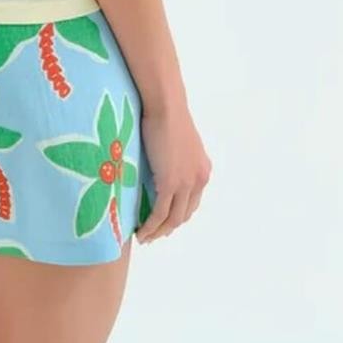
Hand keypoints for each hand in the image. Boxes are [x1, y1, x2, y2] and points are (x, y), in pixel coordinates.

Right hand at [135, 104, 211, 244]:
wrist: (165, 105)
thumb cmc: (165, 114)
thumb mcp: (175, 141)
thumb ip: (173, 158)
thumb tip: (159, 165)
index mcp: (202, 170)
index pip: (191, 202)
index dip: (178, 215)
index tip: (163, 223)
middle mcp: (199, 179)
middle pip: (184, 214)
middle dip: (168, 228)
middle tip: (152, 235)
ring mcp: (186, 183)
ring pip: (173, 218)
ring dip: (158, 231)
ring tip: (144, 237)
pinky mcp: (171, 183)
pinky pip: (160, 213)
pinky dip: (150, 226)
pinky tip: (140, 231)